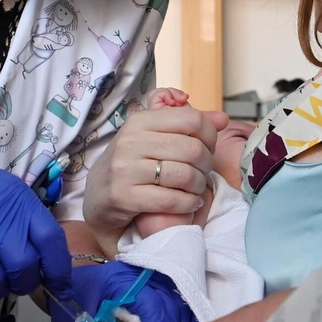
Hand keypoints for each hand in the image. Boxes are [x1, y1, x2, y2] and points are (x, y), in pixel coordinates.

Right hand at [0, 153, 68, 302]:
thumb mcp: (6, 193)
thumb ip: (28, 222)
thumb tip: (50, 264)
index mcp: (20, 205)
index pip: (52, 242)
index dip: (60, 270)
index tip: (61, 288)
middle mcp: (0, 225)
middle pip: (25, 270)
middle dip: (23, 282)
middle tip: (13, 278)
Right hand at [82, 106, 223, 248]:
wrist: (98, 196)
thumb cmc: (133, 163)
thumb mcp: (154, 136)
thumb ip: (189, 124)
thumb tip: (222, 118)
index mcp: (140, 120)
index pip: (192, 120)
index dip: (209, 136)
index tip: (206, 148)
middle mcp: (130, 141)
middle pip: (193, 149)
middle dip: (206, 164)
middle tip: (202, 173)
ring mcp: (124, 169)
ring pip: (184, 175)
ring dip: (199, 186)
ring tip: (196, 189)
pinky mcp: (123, 196)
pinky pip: (171, 200)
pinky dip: (188, 203)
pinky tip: (189, 203)